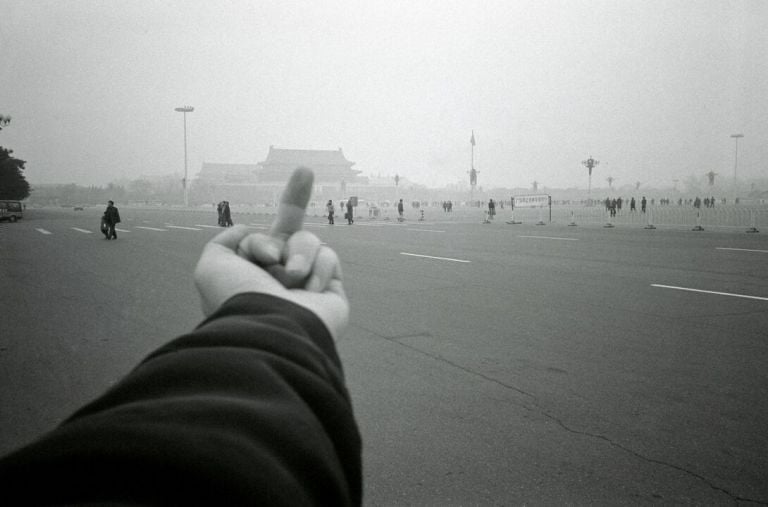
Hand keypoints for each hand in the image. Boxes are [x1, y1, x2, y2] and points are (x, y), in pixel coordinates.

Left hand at [194, 168, 348, 339]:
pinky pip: (329, 258)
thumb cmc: (238, 297)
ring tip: (289, 278)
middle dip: (297, 196)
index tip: (301, 172)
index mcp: (252, 270)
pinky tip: (307, 290)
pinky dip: (317, 268)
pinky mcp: (332, 290)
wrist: (271, 326)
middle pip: (292, 228)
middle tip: (303, 172)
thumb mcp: (213, 264)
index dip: (281, 205)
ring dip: (297, 254)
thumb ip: (226, 241)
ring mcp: (307, 282)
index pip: (263, 234)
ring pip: (309, 241)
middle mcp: (279, 275)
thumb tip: (249, 230)